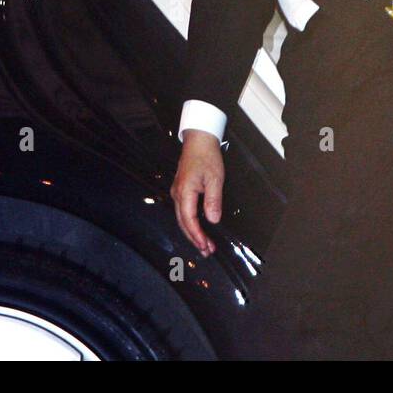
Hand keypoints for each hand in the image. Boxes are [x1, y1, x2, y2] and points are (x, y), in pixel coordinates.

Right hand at [171, 130, 224, 255]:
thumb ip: (213, 200)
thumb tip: (213, 220)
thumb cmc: (207, 156)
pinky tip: (198, 229)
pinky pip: (184, 211)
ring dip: (192, 232)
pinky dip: (191, 223)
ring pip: (182, 218)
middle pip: (183, 223)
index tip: (206, 246)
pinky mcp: (181, 190)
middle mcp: (177, 194)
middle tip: (206, 251)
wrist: (198, 140)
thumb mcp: (215, 178)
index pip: (189, 220)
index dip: (197, 235)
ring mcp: (177, 192)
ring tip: (204, 245)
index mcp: (184, 192)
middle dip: (194, 239)